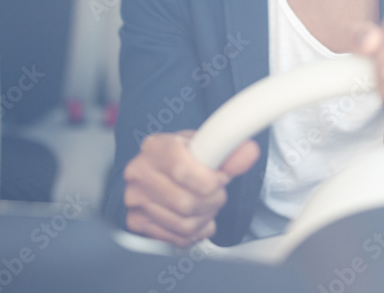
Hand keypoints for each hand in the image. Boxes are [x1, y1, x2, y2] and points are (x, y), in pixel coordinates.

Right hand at [123, 130, 259, 246]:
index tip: (221, 179)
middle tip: (217, 192)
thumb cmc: (181, 155)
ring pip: (184, 224)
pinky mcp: (137, 222)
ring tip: (207, 204)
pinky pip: (177, 238)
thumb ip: (228, 150)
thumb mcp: (204, 144)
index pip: (182, 170)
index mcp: (155, 147)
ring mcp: (136, 199)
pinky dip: (195, 233)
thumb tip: (248, 152)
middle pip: (186, 202)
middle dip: (212, 201)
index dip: (210, 181)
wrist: (159, 168)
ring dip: (206, 218)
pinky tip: (197, 218)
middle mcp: (139, 173)